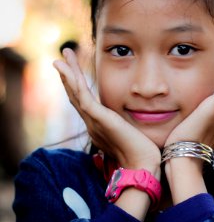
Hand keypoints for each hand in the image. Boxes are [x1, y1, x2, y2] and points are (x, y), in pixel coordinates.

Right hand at [53, 49, 160, 174]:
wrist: (142, 165)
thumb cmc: (141, 152)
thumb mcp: (130, 133)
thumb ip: (124, 125)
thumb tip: (129, 121)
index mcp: (98, 126)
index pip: (84, 102)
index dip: (76, 86)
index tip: (73, 71)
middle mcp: (92, 123)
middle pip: (75, 95)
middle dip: (69, 75)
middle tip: (62, 58)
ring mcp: (93, 122)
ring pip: (76, 93)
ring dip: (69, 73)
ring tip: (64, 55)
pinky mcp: (99, 119)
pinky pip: (82, 97)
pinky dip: (73, 81)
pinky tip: (67, 69)